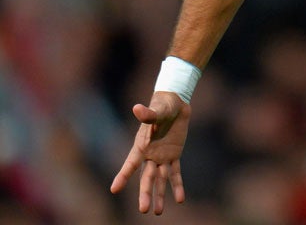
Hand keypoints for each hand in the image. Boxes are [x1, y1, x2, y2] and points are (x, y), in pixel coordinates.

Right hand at [110, 92, 191, 213]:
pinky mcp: (174, 155)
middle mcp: (150, 155)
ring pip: (160, 179)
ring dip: (160, 194)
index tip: (114, 189)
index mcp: (142, 146)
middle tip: (143, 209)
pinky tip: (180, 199)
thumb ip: (148, 114)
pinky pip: (176, 173)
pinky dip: (177, 185)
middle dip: (145, 193)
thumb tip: (137, 108)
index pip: (131, 164)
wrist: (175, 104)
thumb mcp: (157, 110)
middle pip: (146, 177)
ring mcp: (162, 157)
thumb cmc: (162, 105)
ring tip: (158, 212)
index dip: (123, 176)